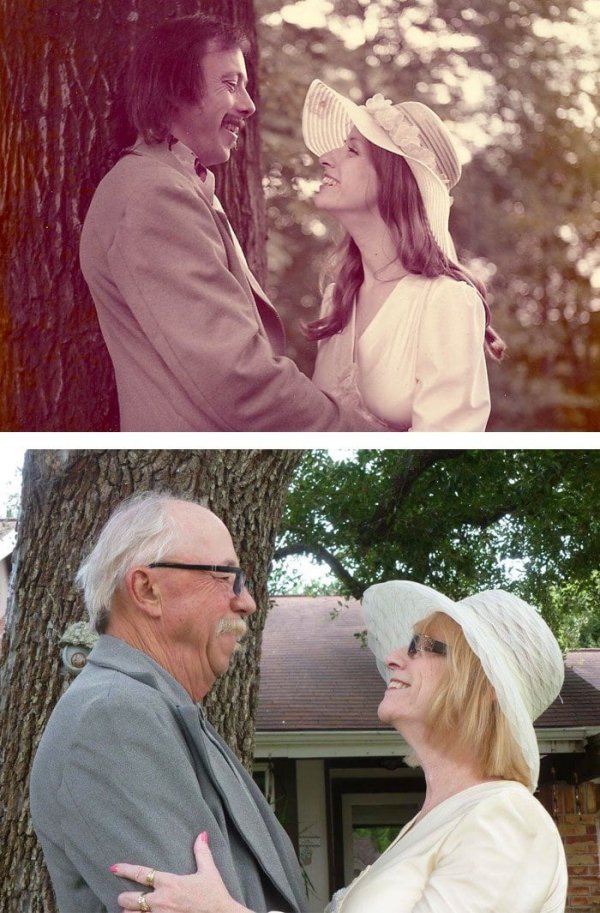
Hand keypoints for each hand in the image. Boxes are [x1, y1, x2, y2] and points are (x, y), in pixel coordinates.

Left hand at [113, 832, 251, 912]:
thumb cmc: (213, 895)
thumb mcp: (208, 871)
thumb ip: (202, 852)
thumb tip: (202, 834)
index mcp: (169, 883)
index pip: (142, 874)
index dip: (126, 870)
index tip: (114, 868)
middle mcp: (160, 901)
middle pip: (130, 899)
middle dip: (124, 898)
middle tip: (123, 897)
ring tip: (128, 911)